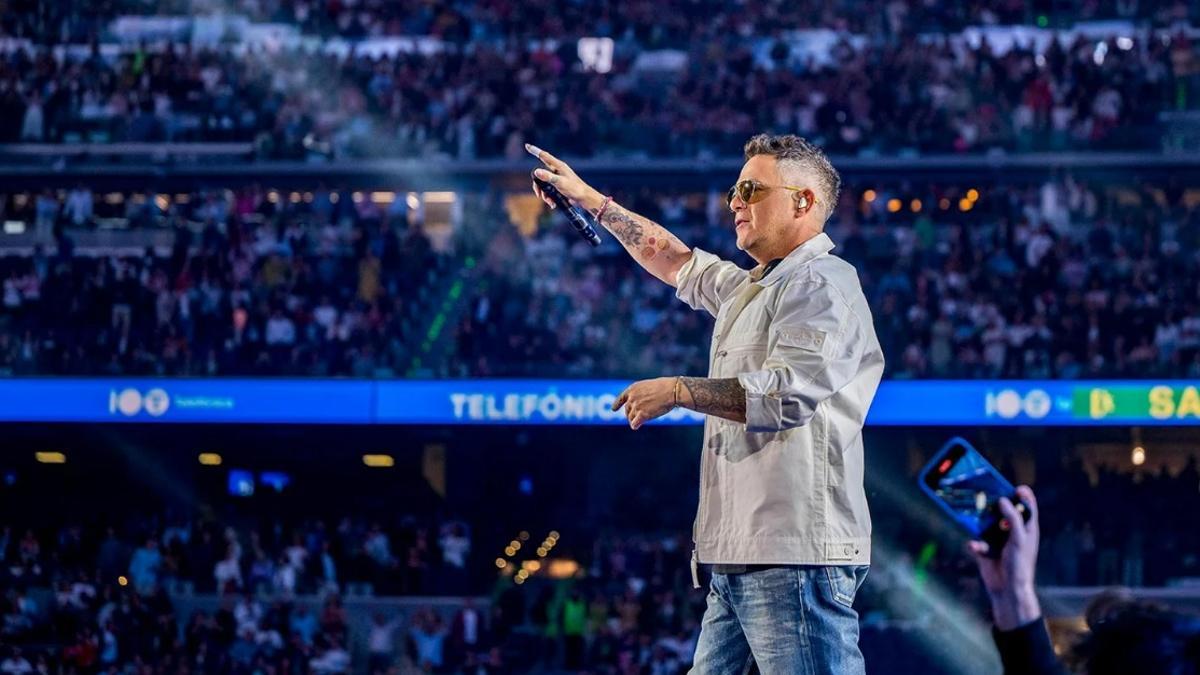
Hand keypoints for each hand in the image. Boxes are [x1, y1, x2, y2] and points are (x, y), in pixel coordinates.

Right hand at [526, 143, 602, 211]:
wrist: (584, 198)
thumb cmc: (575, 188)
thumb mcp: (560, 182)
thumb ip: (548, 177)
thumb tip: (536, 171)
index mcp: (558, 166)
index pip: (544, 156)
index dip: (535, 151)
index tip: (527, 145)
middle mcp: (557, 171)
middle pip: (540, 175)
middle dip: (538, 186)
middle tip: (539, 194)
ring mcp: (557, 179)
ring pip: (544, 185)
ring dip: (544, 194)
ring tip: (549, 202)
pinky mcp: (559, 187)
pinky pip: (549, 191)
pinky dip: (549, 197)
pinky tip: (553, 204)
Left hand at [612, 377, 677, 429]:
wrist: (672, 391)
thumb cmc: (665, 387)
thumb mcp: (649, 386)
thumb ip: (642, 394)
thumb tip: (639, 405)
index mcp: (633, 389)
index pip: (622, 398)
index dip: (617, 404)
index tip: (613, 409)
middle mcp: (632, 397)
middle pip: (627, 410)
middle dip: (630, 414)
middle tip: (637, 417)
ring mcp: (636, 406)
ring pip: (630, 418)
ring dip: (634, 420)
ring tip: (640, 421)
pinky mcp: (642, 415)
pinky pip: (634, 424)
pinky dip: (635, 425)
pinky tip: (637, 426)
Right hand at [967, 485, 1040, 630]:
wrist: (1007, 590)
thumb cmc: (1020, 564)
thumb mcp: (1019, 538)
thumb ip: (1013, 518)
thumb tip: (1003, 500)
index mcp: (1027, 528)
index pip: (1027, 507)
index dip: (1022, 496)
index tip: (1016, 487)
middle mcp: (1012, 531)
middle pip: (1003, 511)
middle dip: (994, 504)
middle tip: (985, 493)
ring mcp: (998, 539)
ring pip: (986, 523)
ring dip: (979, 522)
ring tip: (972, 513)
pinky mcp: (984, 549)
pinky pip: (976, 540)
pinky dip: (975, 543)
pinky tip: (975, 546)